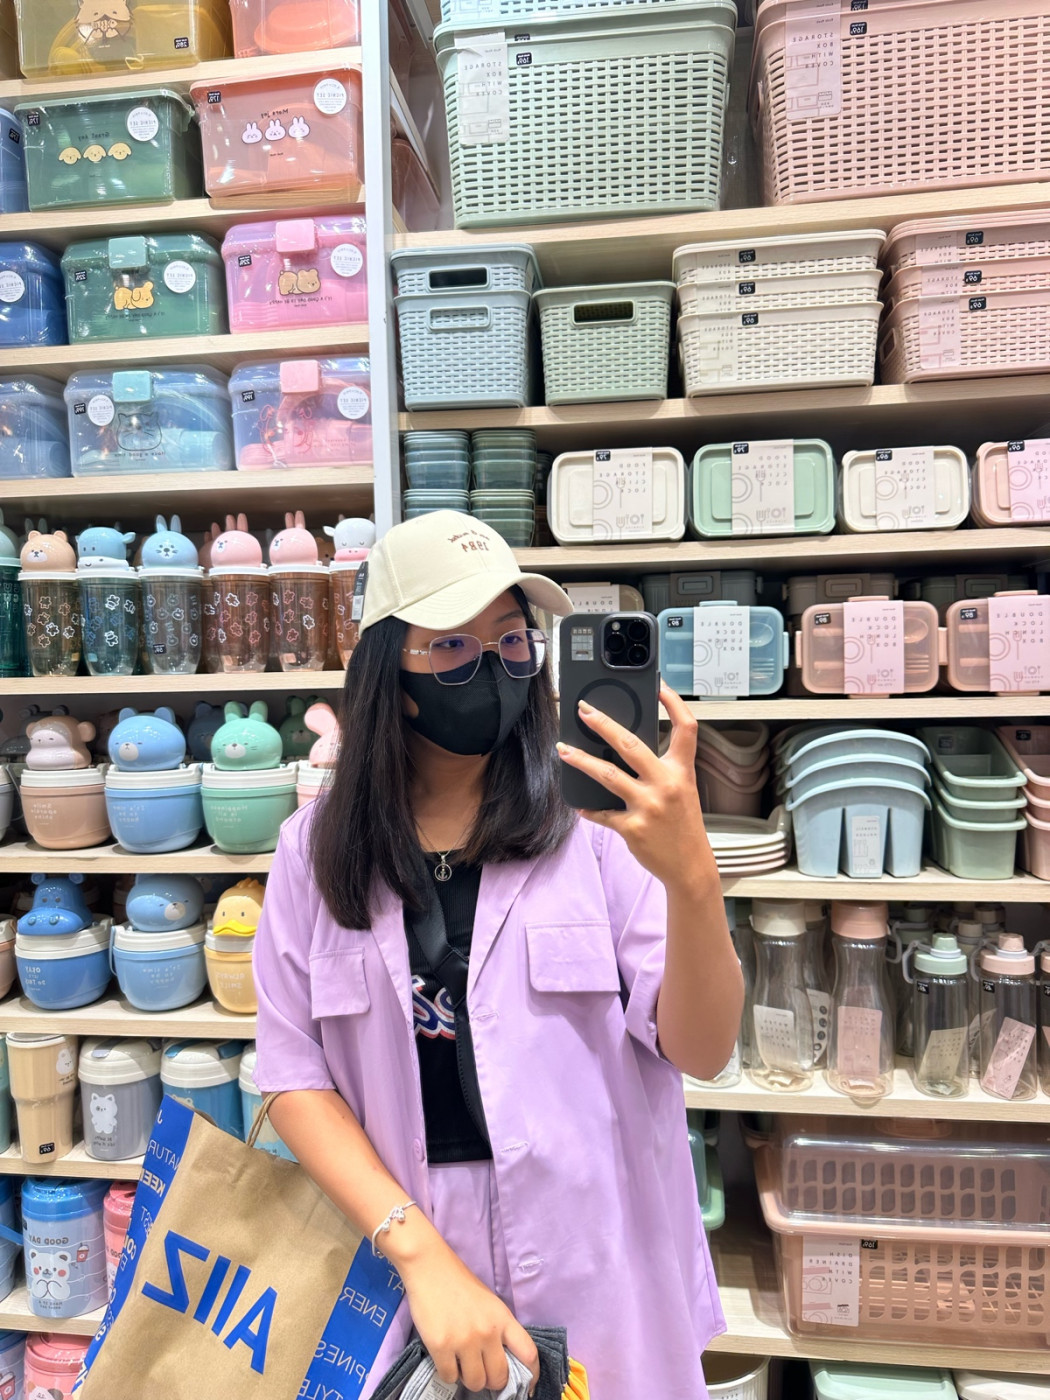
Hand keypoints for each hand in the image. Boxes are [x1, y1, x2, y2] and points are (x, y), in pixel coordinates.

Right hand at [400, 1240, 539, 1393]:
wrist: (431, 1268)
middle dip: (493, 1381)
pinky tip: (447, 1359)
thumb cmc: (460, 1284)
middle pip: (499, 1377)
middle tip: (483, 1373)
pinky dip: (449, 1373)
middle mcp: (487, 1332)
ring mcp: (464, 1340)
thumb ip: (499, 1330)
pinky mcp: (441, 1346)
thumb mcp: (490, 1304)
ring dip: (470, 1379)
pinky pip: (450, 1377)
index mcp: (503, 1319)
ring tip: (463, 1364)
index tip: (526, 1386)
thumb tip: (501, 1361)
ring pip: (475, 1383)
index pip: (529, 1353)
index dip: (532, 1375)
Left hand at [557, 681, 711, 891]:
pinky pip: (602, 813)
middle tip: (583, 711)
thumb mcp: (682, 790)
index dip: (674, 703)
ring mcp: (648, 806)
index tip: (658, 684)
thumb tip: (623, 747)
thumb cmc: (683, 825)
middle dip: (602, 723)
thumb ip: (661, 769)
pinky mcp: (632, 828)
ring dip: (581, 760)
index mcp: (681, 771)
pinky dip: (589, 808)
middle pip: (630, 744)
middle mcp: (666, 784)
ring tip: (563, 750)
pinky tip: (579, 804)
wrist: (690, 866)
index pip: (686, 728)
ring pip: (607, 775)